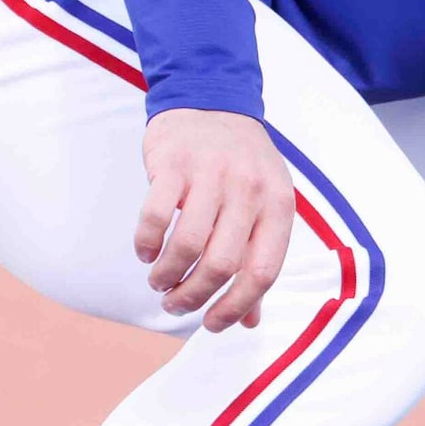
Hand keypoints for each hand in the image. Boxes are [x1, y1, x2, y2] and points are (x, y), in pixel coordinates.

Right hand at [134, 108, 294, 332]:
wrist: (212, 101)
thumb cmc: (241, 166)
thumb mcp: (265, 206)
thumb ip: (257, 260)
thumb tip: (249, 320)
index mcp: (279, 206)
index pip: (263, 272)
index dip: (236, 306)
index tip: (213, 324)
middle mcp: (250, 191)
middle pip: (221, 265)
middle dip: (193, 296)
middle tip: (175, 304)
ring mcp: (212, 175)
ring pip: (187, 245)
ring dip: (166, 275)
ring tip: (159, 282)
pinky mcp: (173, 163)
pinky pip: (155, 216)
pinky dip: (146, 243)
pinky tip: (145, 251)